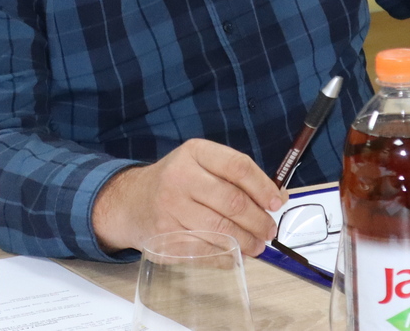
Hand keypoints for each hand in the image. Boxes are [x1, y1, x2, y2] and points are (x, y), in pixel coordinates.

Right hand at [91, 138, 287, 256]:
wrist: (131, 202)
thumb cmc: (177, 182)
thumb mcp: (201, 164)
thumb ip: (236, 176)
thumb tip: (278, 197)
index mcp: (194, 153)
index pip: (238, 167)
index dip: (262, 187)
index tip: (276, 203)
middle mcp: (180, 177)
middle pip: (233, 202)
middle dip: (259, 220)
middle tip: (269, 230)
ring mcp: (170, 209)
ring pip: (222, 231)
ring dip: (247, 242)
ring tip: (257, 245)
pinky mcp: (165, 238)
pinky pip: (206, 252)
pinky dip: (227, 256)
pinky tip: (235, 254)